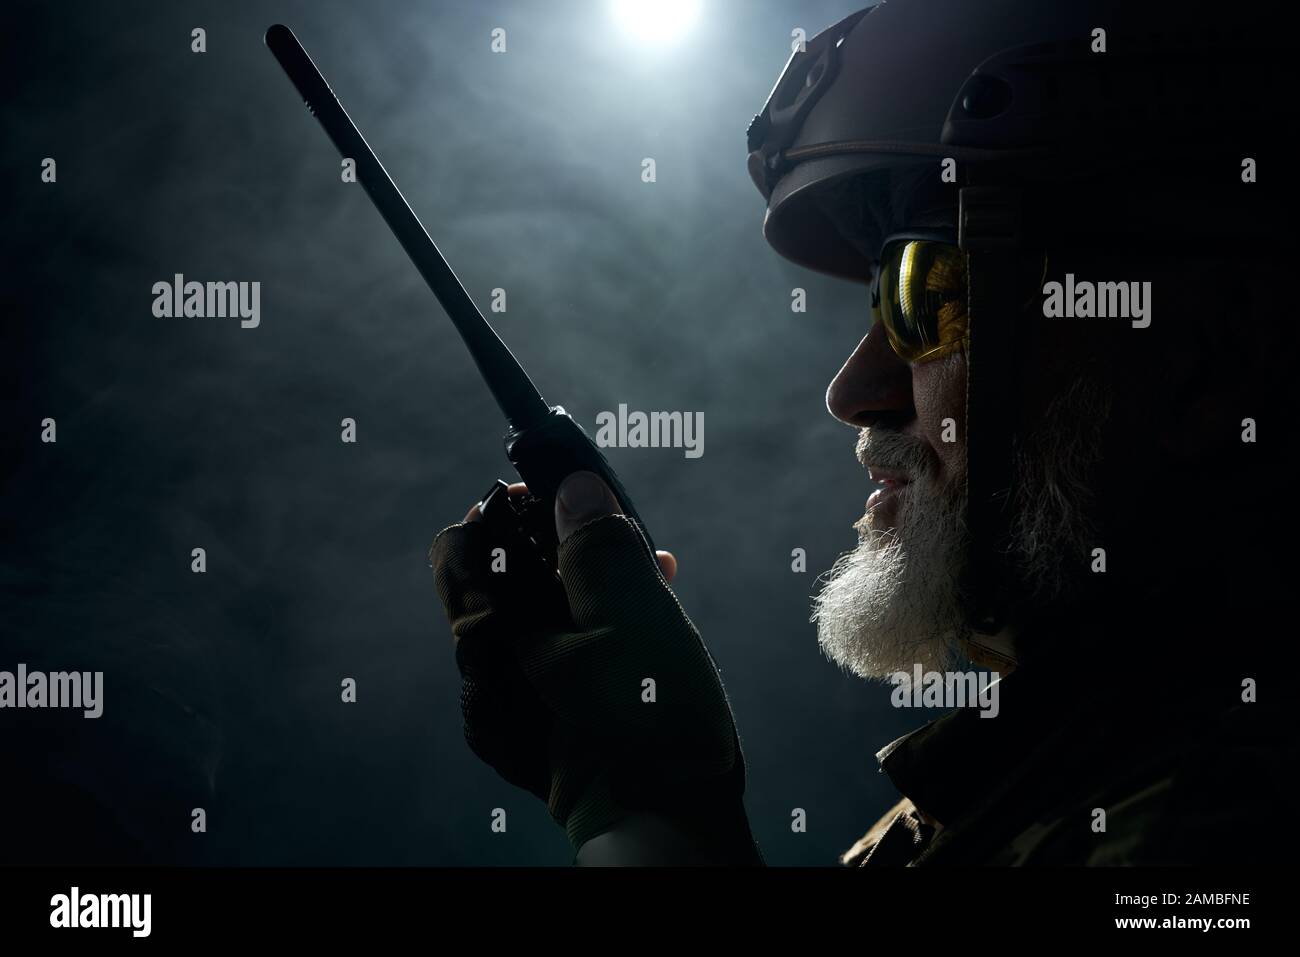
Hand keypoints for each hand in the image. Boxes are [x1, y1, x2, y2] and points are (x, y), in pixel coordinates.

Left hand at [430, 471, 754, 856]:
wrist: (662, 819)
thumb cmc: (650, 718)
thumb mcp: (635, 615)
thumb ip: (596, 548)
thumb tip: (571, 488)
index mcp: (496, 630)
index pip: (463, 543)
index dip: (508, 511)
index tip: (563, 504)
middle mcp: (484, 668)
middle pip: (500, 580)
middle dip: (562, 551)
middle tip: (627, 548)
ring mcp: (502, 706)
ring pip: (529, 619)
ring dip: (580, 592)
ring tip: (650, 586)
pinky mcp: (528, 734)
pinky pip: (543, 662)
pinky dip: (579, 639)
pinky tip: (634, 640)